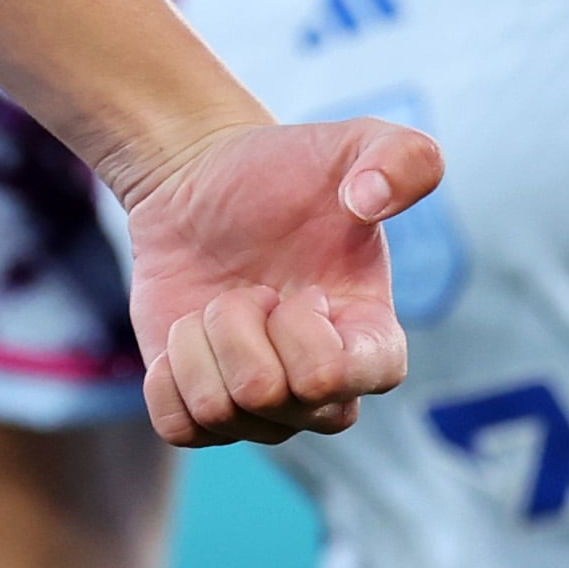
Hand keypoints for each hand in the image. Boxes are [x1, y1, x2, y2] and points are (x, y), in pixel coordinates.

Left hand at [117, 115, 440, 445]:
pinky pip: (178, 428)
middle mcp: (323, 389)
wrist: (199, 180)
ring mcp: (261, 405)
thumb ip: (400, 155)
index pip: (362, 381)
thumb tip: (368, 200)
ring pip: (223, 413)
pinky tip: (184, 334)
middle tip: (250, 287)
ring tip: (219, 303)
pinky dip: (167, 378)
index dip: (314, 339)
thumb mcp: (354, 140)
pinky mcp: (200, 406)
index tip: (302, 291)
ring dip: (202, 343)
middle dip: (242, 328)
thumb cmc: (283, 170)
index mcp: (370, 339)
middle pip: (277, 401)